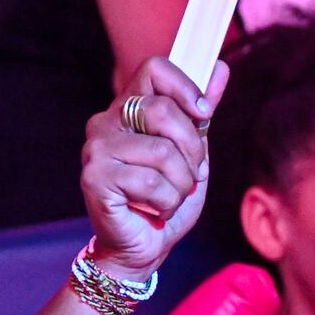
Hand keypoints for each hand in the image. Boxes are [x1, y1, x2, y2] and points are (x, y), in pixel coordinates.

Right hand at [81, 56, 224, 280]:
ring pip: (162, 152)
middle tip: (192, 172)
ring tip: (171, 197)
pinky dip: (167, 203)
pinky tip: (155, 210)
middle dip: (191, 147)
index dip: (185, 87)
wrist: (144, 247)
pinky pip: (151, 182)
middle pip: (162, 109)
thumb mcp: (192, 152)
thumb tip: (220, 67)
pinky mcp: (94, 178)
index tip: (204, 114)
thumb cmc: (166, 198)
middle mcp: (106, 121)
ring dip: (181, 183)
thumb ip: (200, 112)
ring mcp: (96, 149)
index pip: (154, 68)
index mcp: (128, 107)